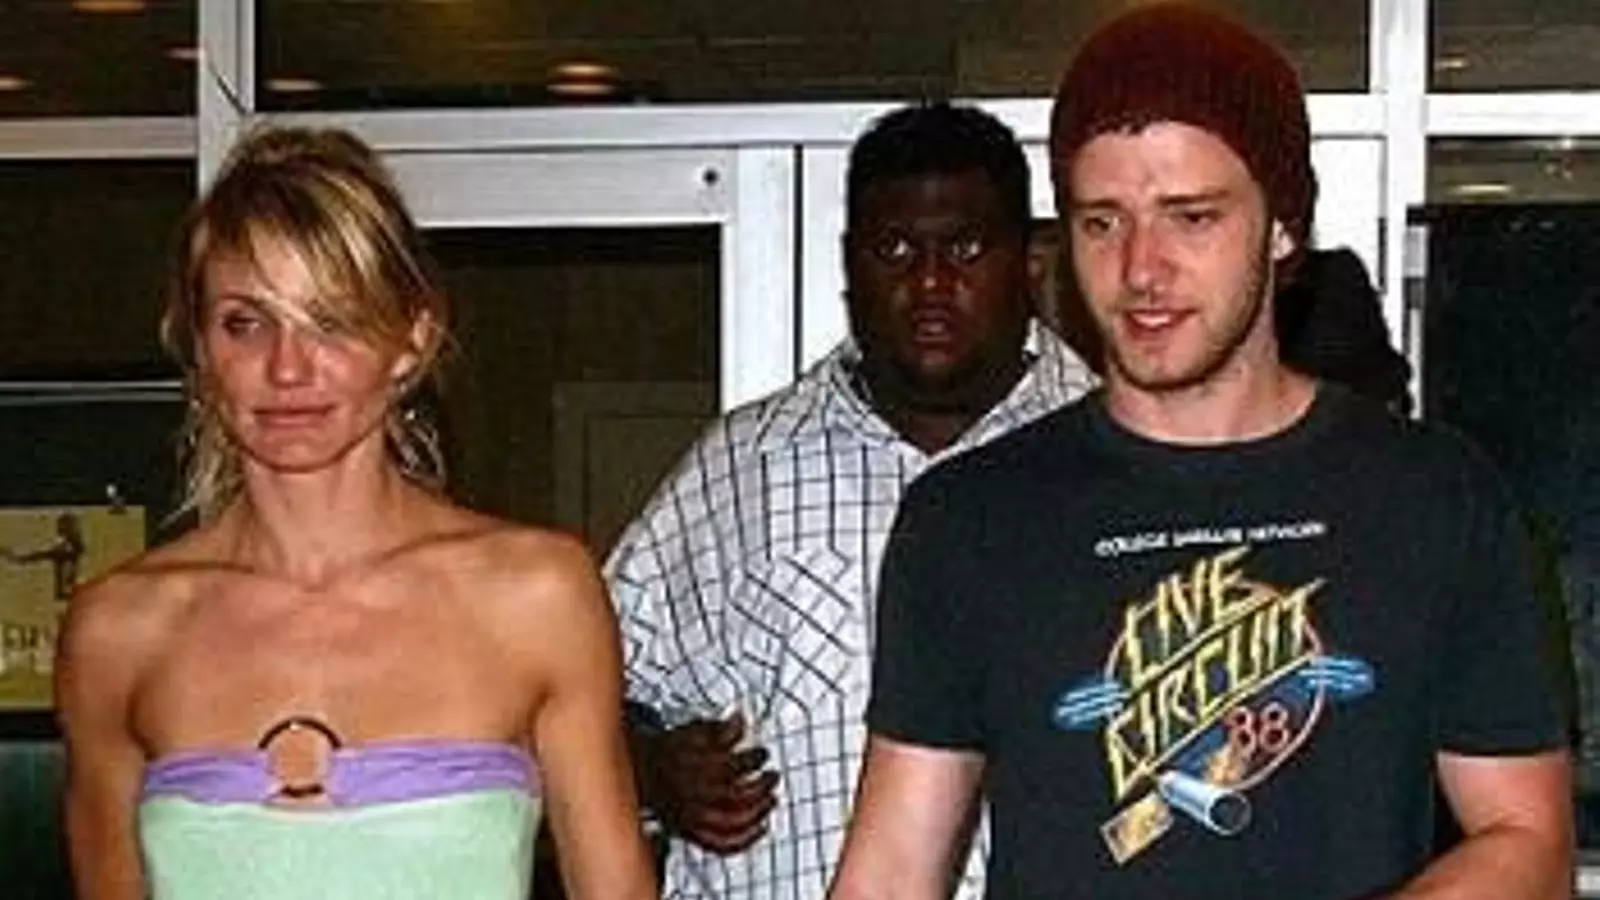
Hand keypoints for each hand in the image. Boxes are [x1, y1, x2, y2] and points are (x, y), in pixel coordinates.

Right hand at [638, 712, 778, 853]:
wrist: (641, 771)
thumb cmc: (671, 750)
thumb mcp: (692, 732)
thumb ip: (718, 729)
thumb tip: (740, 720)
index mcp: (690, 769)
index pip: (729, 768)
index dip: (751, 760)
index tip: (763, 754)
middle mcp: (690, 795)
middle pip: (734, 796)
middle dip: (760, 786)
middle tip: (772, 776)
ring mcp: (690, 817)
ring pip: (731, 822)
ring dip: (758, 811)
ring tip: (771, 798)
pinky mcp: (690, 833)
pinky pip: (720, 844)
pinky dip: (745, 839)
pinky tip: (762, 827)